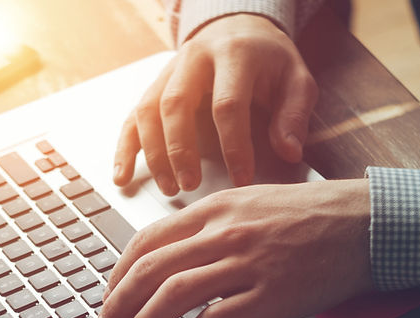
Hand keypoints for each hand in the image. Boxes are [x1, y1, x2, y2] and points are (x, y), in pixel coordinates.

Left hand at [94, 179, 373, 317]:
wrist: (365, 224)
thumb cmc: (311, 215)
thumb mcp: (251, 203)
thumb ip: (210, 224)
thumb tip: (171, 253)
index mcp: (215, 208)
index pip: (147, 241)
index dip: (118, 274)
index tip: (109, 296)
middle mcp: (225, 233)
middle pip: (151, 271)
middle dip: (117, 305)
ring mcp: (247, 264)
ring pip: (174, 295)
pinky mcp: (271, 295)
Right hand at [113, 14, 317, 194]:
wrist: (239, 29)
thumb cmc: (269, 61)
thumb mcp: (296, 80)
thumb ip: (294, 114)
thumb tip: (289, 150)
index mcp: (233, 54)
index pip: (227, 104)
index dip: (234, 145)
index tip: (241, 178)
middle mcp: (194, 58)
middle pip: (176, 104)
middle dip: (181, 149)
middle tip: (191, 184)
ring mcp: (169, 71)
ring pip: (149, 110)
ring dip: (154, 153)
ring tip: (168, 186)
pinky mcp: (154, 86)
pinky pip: (133, 117)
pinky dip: (126, 148)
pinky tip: (123, 175)